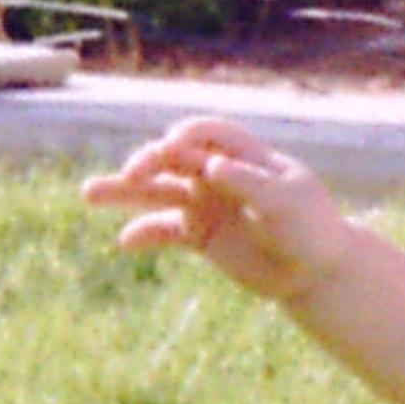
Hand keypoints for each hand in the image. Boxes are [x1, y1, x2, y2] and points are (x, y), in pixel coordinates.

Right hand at [83, 115, 357, 304]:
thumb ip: (249, 183)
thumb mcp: (286, 203)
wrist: (315, 271)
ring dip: (124, 191)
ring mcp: (206, 203)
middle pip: (173, 158)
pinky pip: (163, 229)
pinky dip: (144, 233)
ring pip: (157, 190)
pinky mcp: (198, 234)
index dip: (186, 134)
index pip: (207, 132)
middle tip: (131, 174)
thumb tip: (211, 166)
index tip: (171, 147)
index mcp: (244, 156)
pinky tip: (126, 241)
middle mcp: (218, 174)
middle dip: (149, 161)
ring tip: (90, 193)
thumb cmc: (310, 227)